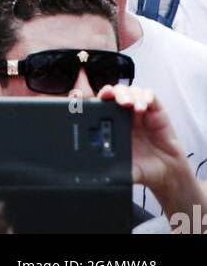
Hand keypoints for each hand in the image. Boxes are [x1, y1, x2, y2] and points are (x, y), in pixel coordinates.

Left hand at [98, 84, 191, 209]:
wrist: (168, 174)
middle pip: (118, 94)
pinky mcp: (157, 113)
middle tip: (115, 99)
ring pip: (133, 91)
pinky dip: (146, 97)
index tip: (97, 100)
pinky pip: (151, 97)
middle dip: (115, 92)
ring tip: (130, 104)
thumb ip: (115, 168)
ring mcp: (143, 113)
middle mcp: (128, 116)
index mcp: (116, 126)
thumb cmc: (146, 169)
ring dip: (130, 94)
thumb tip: (101, 172)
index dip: (100, 99)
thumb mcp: (127, 170)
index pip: (105, 105)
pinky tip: (143, 106)